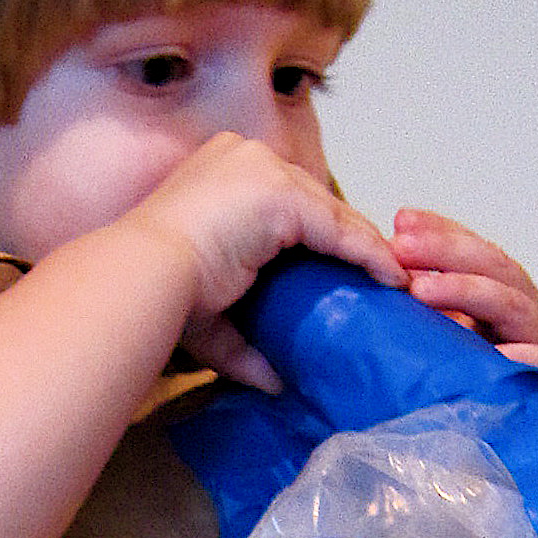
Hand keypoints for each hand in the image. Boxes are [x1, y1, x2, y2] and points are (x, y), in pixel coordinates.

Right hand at [135, 134, 407, 391]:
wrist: (144, 277)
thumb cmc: (162, 295)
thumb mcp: (212, 315)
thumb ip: (246, 342)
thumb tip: (276, 380)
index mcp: (222, 171)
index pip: (286, 199)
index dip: (318, 234)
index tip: (342, 271)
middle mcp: (244, 157)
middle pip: (314, 199)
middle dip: (347, 238)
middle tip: (378, 276)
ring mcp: (263, 171)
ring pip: (331, 211)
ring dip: (365, 246)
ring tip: (392, 280)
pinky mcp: (282, 194)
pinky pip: (338, 226)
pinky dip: (367, 253)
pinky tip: (389, 277)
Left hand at [389, 209, 537, 371]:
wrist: (522, 439)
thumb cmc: (474, 382)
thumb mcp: (446, 336)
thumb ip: (425, 306)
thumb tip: (376, 269)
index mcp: (504, 291)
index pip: (474, 250)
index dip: (440, 232)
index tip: (400, 221)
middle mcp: (526, 308)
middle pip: (492, 266)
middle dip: (446, 253)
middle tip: (401, 248)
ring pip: (510, 303)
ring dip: (466, 291)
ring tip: (421, 291)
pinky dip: (520, 356)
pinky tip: (492, 352)